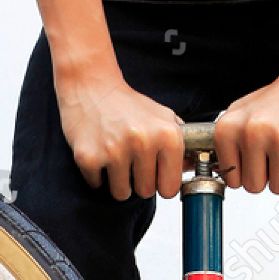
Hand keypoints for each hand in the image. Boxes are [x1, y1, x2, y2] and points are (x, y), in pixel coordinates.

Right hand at [55, 63, 185, 200]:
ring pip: (121, 193)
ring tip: (114, 157)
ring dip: (117, 181)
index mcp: (167, 135)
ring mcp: (114, 151)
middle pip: (145, 192)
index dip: (161, 183)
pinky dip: (96, 175)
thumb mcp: (163, 117)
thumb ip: (181, 143)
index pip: (170, 188)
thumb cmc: (128, 105)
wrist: (91, 86)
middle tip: (130, 160)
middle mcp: (143, 142)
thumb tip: (190, 168)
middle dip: (138, 181)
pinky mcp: (88, 157)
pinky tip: (98, 153)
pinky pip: (97, 185)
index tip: (154, 175)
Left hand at [214, 57, 278, 195]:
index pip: (231, 180)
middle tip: (277, 149)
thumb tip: (219, 176)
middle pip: (253, 187)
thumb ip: (226, 146)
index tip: (256, 155)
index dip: (247, 171)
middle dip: (267, 174)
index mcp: (228, 128)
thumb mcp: (241, 115)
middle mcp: (252, 132)